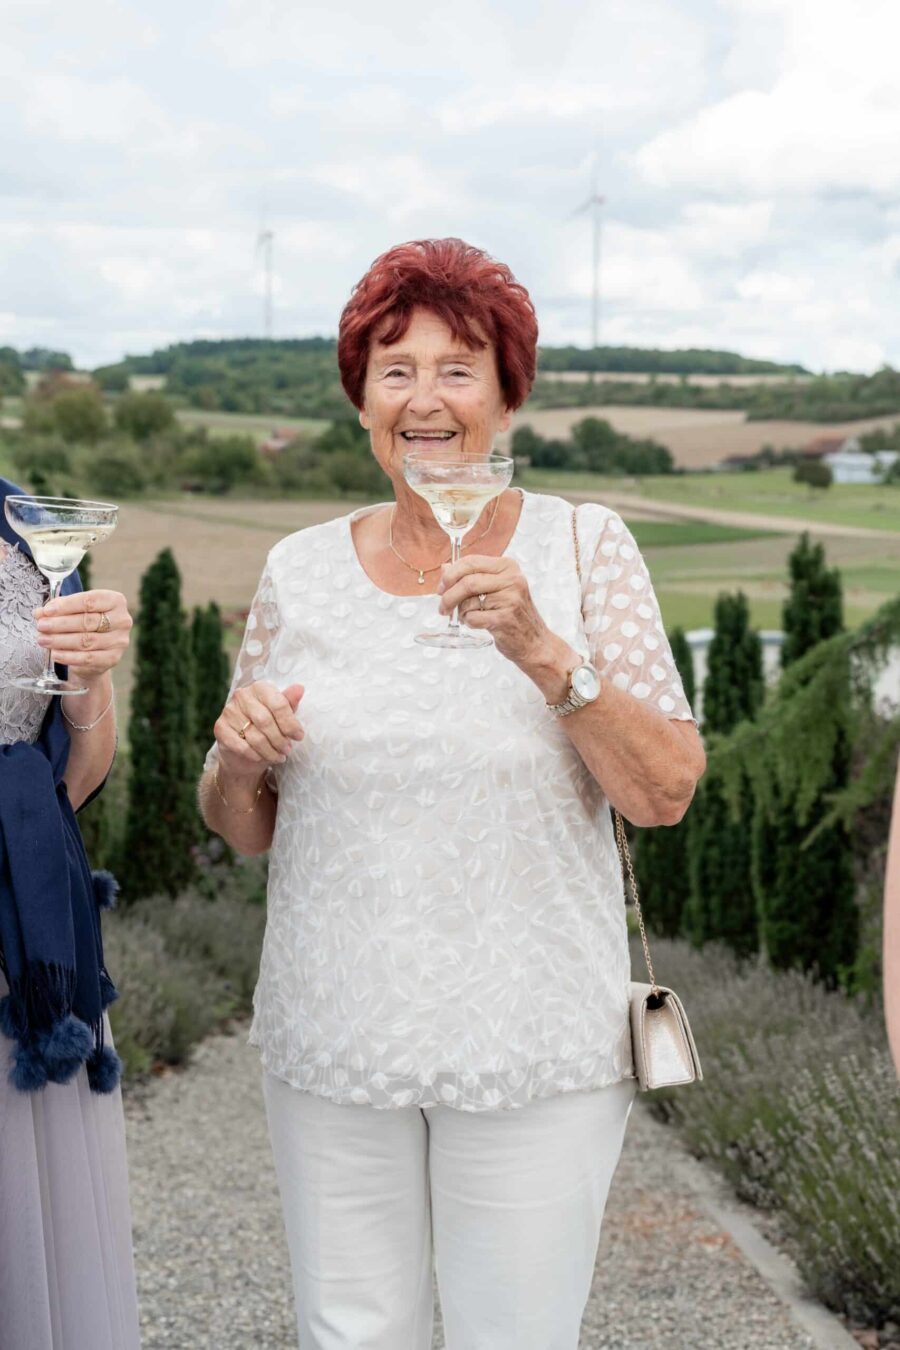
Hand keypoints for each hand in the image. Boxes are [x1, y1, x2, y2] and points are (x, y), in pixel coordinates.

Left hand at [34, 589, 131, 682]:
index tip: (47, 610)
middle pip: (88, 621)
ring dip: (61, 640)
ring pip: (86, 640)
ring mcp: (120, 640)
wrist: (97, 652)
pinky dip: (68, 656)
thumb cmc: (85, 625)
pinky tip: (55, 654)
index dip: (66, 606)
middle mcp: (122, 620)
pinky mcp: (113, 658)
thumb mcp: (73, 611)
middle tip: (41, 626)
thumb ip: (57, 610)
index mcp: (115, 601)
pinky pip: (88, 658)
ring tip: (43, 639)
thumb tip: (39, 613)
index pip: (90, 601)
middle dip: (60, 624)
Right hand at [215, 681, 304, 778]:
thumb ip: (289, 703)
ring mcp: (229, 711)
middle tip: (287, 750)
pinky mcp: (220, 728)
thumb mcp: (281, 717)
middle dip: (280, 739)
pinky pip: (241, 746)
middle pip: (266, 721)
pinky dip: (255, 755)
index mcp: (260, 688)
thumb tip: (299, 688)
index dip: (291, 723)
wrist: (243, 751)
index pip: (278, 704)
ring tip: (278, 756)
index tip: (299, 736)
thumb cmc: (266, 730)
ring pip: (255, 736)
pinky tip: (261, 758)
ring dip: (270, 751)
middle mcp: (242, 695)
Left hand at [438, 554, 553, 667]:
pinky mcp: (505, 618)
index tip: (441, 588)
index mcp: (508, 566)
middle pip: (467, 581)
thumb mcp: (495, 589)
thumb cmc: (512, 614)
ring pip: (468, 601)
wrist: (534, 641)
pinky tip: (477, 624)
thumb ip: (471, 576)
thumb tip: (444, 568)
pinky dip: (469, 622)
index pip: (471, 562)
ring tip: (468, 617)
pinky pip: (473, 618)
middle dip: (448, 595)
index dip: (451, 575)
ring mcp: (510, 598)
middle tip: (443, 607)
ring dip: (461, 612)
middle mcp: (512, 579)